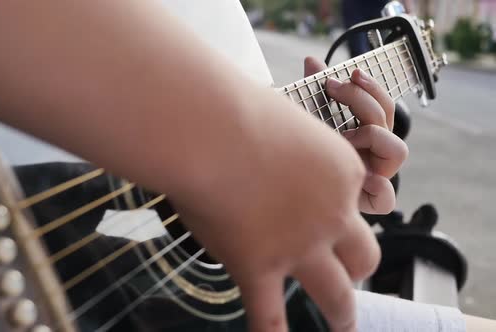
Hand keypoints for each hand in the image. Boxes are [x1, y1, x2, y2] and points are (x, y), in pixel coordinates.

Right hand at [171, 76, 380, 331]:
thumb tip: (271, 160)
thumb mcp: (286, 121)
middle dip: (359, 269)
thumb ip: (289, 150)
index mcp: (342, 172)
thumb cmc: (238, 112)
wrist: (210, 128)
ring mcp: (299, 247)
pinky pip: (269, 318)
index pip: (360, 203)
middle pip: (366, 256)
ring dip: (341, 315)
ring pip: (337, 296)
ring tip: (341, 327)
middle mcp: (331, 215)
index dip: (344, 213)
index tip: (328, 216)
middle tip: (350, 276)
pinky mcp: (259, 267)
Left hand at [305, 57, 408, 213]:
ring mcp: (375, 175)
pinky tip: (363, 179)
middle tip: (334, 88)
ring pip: (398, 150)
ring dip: (372, 135)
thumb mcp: (307, 124)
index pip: (381, 103)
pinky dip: (379, 189)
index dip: (370, 87)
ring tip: (344, 138)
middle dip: (362, 98)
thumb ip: (312, 93)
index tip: (347, 74)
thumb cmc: (303, 157)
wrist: (289, 197)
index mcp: (364, 133)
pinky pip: (387, 198)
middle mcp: (373, 152)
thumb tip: (311, 60)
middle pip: (386, 117)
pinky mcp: (371, 201)